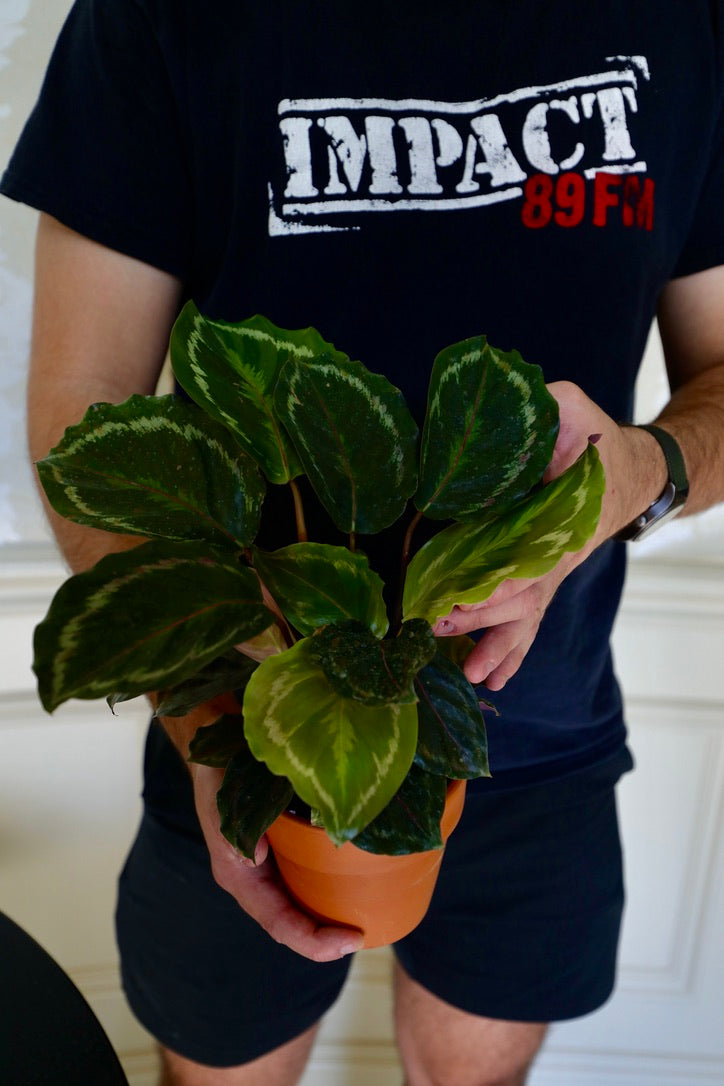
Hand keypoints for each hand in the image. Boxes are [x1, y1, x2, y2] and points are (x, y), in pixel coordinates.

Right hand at [191, 762, 363, 960]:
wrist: (222, 747)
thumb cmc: (221, 774)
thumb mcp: (222, 798)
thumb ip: (234, 829)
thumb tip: (258, 858)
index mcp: (240, 877)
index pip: (278, 922)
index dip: (313, 940)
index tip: (349, 940)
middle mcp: (258, 879)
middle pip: (295, 922)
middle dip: (328, 937)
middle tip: (367, 934)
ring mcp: (275, 867)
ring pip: (305, 903)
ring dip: (334, 916)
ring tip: (373, 917)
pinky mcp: (290, 849)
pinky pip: (314, 876)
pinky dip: (337, 884)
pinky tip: (365, 878)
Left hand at [432, 381, 666, 689]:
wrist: (630, 472)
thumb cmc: (593, 439)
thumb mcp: (571, 409)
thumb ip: (550, 410)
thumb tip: (513, 409)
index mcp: (561, 519)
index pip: (528, 560)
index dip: (497, 585)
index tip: (462, 602)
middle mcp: (555, 554)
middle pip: (523, 599)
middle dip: (484, 620)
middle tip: (442, 628)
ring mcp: (550, 572)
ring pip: (526, 618)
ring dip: (499, 646)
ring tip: (475, 675)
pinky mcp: (542, 579)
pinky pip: (528, 620)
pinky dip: (511, 650)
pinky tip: (493, 677)